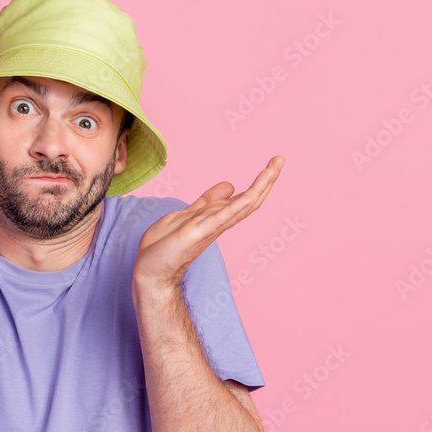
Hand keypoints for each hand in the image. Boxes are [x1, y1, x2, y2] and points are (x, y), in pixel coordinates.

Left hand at [133, 156, 284, 288]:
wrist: (150, 272)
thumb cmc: (165, 247)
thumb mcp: (187, 214)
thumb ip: (208, 201)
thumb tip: (230, 185)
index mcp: (215, 217)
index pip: (243, 197)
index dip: (260, 181)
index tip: (275, 163)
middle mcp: (218, 223)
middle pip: (250, 200)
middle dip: (266, 180)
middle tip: (281, 159)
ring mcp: (210, 228)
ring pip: (241, 206)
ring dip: (258, 187)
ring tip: (274, 168)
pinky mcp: (198, 233)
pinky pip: (222, 218)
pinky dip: (237, 206)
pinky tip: (252, 195)